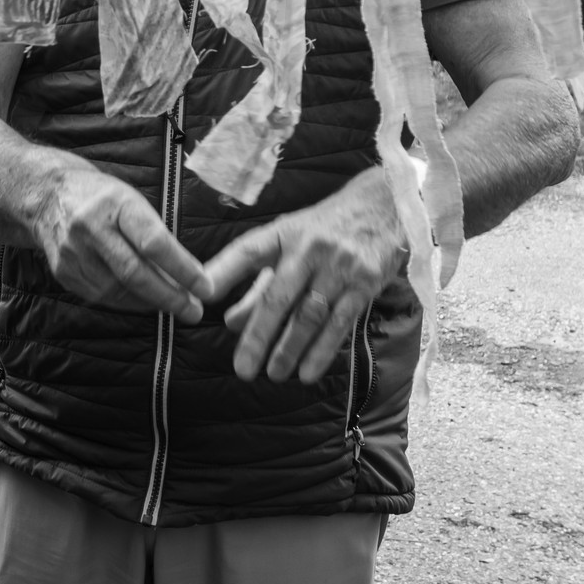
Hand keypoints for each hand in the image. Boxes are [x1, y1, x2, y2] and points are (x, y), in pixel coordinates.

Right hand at [33, 160, 206, 321]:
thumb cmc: (101, 197)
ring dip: (150, 302)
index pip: (154, 242)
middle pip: (135, 273)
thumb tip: (187, 276)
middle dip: (170, 297)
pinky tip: (141, 299)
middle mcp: (90, 227)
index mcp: (114, 203)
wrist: (47, 196)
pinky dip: (126, 302)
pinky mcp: (63, 271)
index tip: (205, 287)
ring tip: (172, 305)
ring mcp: (72, 251)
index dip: (182, 269)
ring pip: (118, 290)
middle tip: (194, 311)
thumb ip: (155, 234)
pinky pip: (101, 296)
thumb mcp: (131, 201)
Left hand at [200, 168, 404, 383]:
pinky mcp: (365, 284)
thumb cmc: (322, 230)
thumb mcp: (287, 245)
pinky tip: (307, 372)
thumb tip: (230, 322)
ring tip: (273, 375)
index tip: (202, 293)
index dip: (223, 270)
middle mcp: (308, 248)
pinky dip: (322, 350)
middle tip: (243, 368)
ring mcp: (338, 266)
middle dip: (258, 335)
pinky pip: (340, 323)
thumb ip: (257, 283)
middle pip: (278, 296)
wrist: (381, 208)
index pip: (247, 251)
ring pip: (308, 316)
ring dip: (289, 349)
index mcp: (282, 234)